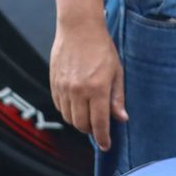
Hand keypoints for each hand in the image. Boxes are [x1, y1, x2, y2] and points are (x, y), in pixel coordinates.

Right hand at [49, 19, 127, 151]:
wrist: (79, 29)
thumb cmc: (102, 48)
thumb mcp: (117, 72)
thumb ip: (118, 97)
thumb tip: (121, 118)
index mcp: (97, 88)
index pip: (99, 122)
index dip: (103, 137)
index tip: (106, 146)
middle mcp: (78, 91)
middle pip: (81, 124)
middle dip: (91, 130)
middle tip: (99, 127)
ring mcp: (63, 88)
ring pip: (69, 118)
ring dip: (79, 122)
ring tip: (89, 115)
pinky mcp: (53, 84)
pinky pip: (60, 107)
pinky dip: (69, 111)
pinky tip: (78, 105)